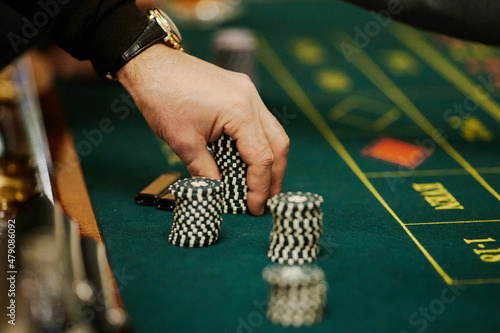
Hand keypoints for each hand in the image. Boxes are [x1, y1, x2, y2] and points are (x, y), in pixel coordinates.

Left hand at [117, 44, 288, 214]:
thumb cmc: (163, 97)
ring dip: (270, 160)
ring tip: (261, 184)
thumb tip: (218, 194)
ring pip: (272, 132)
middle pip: (278, 144)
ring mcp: (248, 92)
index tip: (254, 208)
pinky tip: (247, 159)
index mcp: (241, 111)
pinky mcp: (240, 91)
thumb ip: (205, 171)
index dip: (260, 187)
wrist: (150, 63)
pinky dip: (257, 143)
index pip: (261, 158)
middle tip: (267, 201)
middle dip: (275, 176)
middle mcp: (251, 99)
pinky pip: (258, 121)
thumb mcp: (183, 142)